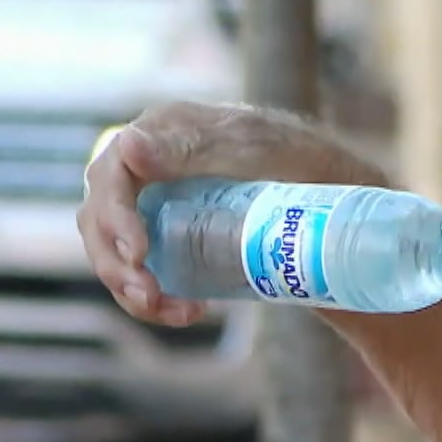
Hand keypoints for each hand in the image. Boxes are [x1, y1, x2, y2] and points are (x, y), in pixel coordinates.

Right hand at [76, 101, 377, 326]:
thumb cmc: (307, 165)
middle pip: (100, 215)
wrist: (342, 209)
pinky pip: (142, 271)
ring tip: (172, 312)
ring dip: (129, 287)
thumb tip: (127, 145)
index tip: (139, 255)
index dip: (114, 216)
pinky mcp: (173, 237)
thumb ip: (195, 146)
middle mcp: (153, 163)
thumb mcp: (259, 151)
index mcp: (166, 130)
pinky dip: (153, 299)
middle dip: (115, 263)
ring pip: (114, 249)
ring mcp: (159, 202)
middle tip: (150, 296)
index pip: (112, 171)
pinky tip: (187, 311)